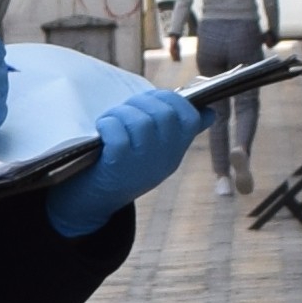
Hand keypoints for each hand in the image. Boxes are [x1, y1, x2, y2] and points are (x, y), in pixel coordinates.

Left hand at [51, 86, 201, 235]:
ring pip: (140, 121)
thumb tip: (209, 112)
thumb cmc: (125, 169)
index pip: (189, 118)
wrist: (93, 202)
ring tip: (112, 119)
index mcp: (175, 152)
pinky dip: (108, 124)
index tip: (156, 100)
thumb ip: (178, 132)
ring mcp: (141, 163)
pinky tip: (102, 129)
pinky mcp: (117, 165)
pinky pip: (118, 133)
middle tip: (127, 108)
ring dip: (122, 112)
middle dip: (143, 100)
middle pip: (164, 114)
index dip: (174, 100)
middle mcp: (163, 158)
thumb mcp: (157, 153)